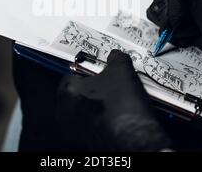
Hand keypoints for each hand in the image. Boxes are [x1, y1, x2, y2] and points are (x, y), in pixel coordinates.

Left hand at [56, 50, 170, 151]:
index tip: (100, 72)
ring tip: (116, 102)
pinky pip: (91, 126)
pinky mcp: (85, 144)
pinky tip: (116, 117)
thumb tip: (115, 56)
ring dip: (97, 105)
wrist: (136, 139)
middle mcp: (65, 113)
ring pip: (83, 111)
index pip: (72, 73)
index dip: (88, 70)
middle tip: (110, 86)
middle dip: (93, 88)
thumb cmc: (124, 107)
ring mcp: (74, 131)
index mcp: (67, 92)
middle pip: (77, 93)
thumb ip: (115, 58)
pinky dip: (101, 121)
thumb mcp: (122, 70)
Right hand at [142, 0, 201, 73]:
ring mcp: (179, 7)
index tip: (181, 7)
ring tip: (193, 26)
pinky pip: (163, 31)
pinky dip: (177, 36)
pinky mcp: (179, 23)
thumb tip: (165, 10)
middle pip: (153, 2)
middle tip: (189, 17)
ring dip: (174, 27)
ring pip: (156, 18)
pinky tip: (192, 34)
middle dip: (169, 14)